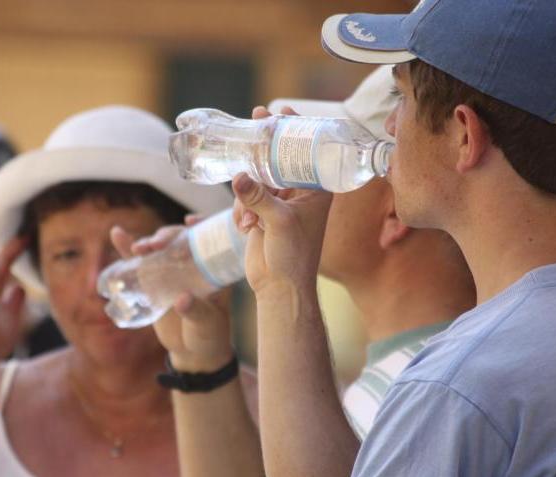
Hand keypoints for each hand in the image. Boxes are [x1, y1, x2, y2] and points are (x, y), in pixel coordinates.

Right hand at [110, 217, 233, 371]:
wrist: (193, 352)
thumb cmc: (209, 335)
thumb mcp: (207, 323)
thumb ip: (196, 311)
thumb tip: (181, 299)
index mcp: (213, 268)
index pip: (209, 239)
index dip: (201, 225)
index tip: (190, 222)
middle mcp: (193, 265)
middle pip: (180, 240)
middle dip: (168, 236)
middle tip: (157, 244)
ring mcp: (172, 271)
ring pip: (160, 248)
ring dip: (148, 242)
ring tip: (139, 248)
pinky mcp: (154, 281)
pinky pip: (140, 262)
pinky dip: (127, 248)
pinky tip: (117, 234)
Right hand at [233, 106, 332, 295]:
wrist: (280, 287)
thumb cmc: (293, 256)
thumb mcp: (279, 223)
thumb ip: (259, 198)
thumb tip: (239, 177)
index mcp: (317, 190)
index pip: (309, 151)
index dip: (296, 130)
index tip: (282, 111)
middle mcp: (300, 193)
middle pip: (281, 157)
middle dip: (265, 145)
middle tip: (256, 119)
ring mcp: (280, 202)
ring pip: (259, 177)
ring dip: (249, 189)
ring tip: (249, 214)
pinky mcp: (262, 213)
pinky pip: (246, 197)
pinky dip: (242, 209)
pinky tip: (245, 228)